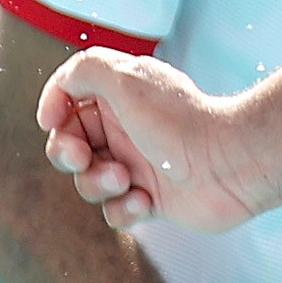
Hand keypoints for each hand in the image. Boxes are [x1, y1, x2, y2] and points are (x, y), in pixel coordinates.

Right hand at [41, 48, 267, 234]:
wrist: (230, 165)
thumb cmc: (180, 122)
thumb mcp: (124, 78)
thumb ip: (83, 70)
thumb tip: (62, 88)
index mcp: (120, 96)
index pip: (69, 102)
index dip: (54, 110)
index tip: (50, 120)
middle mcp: (126, 130)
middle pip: (70, 145)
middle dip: (68, 154)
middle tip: (83, 158)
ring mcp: (137, 165)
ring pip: (88, 182)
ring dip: (98, 184)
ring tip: (127, 179)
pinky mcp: (150, 199)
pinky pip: (115, 212)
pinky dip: (124, 209)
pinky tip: (147, 202)